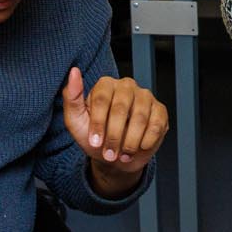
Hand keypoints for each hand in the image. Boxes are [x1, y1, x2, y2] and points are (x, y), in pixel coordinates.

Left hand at [62, 67, 167, 193]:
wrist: (116, 159)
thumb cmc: (95, 138)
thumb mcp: (76, 122)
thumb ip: (72, 98)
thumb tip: (74, 72)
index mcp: (105, 85)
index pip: (102, 99)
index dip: (98, 123)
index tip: (95, 142)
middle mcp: (127, 86)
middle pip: (121, 108)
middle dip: (114, 136)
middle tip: (109, 154)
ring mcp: (145, 96)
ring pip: (140, 117)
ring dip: (130, 141)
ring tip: (123, 154)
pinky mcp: (160, 110)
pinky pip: (156, 124)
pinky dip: (146, 141)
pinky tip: (139, 147)